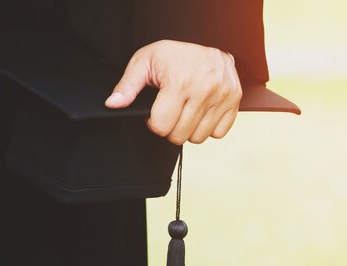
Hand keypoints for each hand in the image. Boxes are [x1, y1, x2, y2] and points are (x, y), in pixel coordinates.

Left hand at [105, 40, 241, 144]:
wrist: (209, 46)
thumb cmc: (176, 55)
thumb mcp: (145, 61)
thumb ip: (128, 85)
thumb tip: (113, 104)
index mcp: (180, 81)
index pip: (162, 125)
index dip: (153, 123)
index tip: (156, 113)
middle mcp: (204, 90)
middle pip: (179, 136)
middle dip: (170, 129)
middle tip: (171, 113)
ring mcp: (222, 97)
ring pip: (199, 138)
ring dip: (189, 130)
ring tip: (186, 112)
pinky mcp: (234, 102)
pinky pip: (218, 133)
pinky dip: (209, 128)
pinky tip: (202, 114)